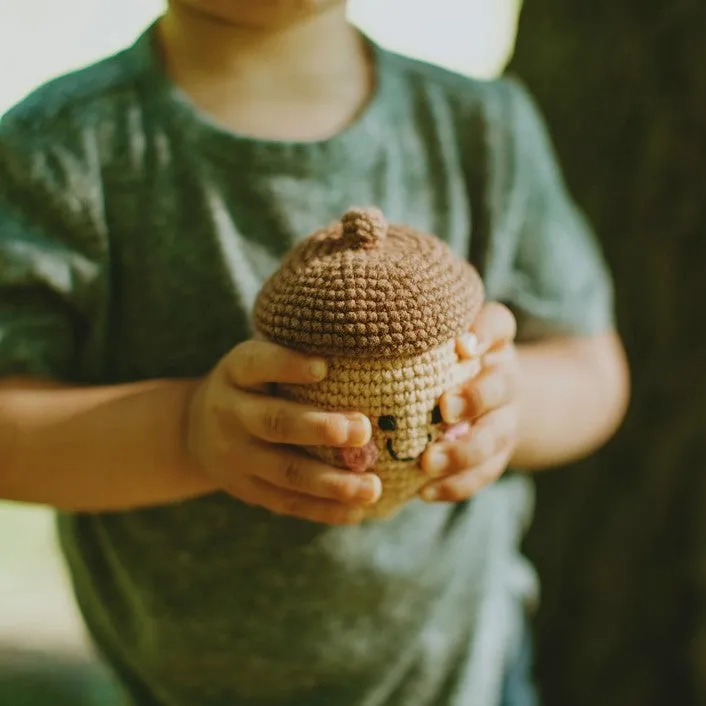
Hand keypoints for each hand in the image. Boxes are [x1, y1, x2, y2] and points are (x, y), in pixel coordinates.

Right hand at [186, 339, 380, 523]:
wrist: (197, 430)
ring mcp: (236, 457)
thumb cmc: (251, 385)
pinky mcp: (248, 489)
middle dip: (319, 429)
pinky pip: (287, 502)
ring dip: (331, 482)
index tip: (323, 367)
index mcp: (236, 373)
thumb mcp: (257, 360)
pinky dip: (323, 509)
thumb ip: (292, 356)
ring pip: (285, 472)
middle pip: (275, 423)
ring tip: (372, 487)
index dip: (287, 365)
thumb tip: (359, 349)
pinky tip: (357, 511)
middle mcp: (231, 414)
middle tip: (362, 430)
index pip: (258, 364)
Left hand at [419, 302, 519, 501]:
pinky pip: (483, 473)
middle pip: (501, 387)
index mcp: (493, 342)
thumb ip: (418, 333)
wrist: (490, 400)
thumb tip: (374, 332)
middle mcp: (506, 379)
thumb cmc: (444, 363)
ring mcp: (506, 420)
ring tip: (428, 463)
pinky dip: (456, 485)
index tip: (461, 345)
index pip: (498, 325)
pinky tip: (424, 492)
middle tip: (444, 408)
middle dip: (475, 399)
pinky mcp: (498, 456)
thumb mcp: (436, 340)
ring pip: (494, 438)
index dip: (483, 332)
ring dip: (463, 452)